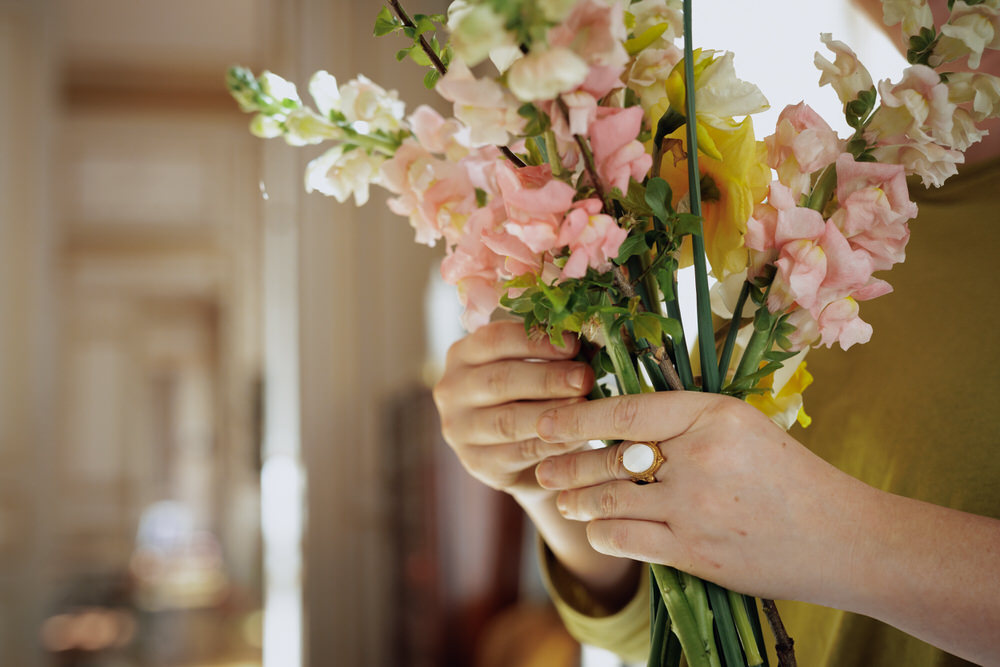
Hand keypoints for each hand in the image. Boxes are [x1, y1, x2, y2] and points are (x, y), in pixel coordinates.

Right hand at [432, 321, 594, 497]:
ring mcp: (459, 430)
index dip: (535, 341)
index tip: (573, 344)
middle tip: (584, 378)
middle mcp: (450, 390)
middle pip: (500, 380)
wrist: (524, 453)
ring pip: (507, 420)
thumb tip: (586, 337)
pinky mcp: (476, 463)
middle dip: (547, 378)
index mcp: (462, 355)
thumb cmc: (532, 395)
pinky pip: (518, 453)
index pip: (494, 340)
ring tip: (585, 407)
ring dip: (550, 412)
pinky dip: (551, 444)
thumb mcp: (531, 365)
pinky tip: (577, 436)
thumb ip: (547, 351)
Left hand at [534, 391, 875, 604]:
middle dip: (568, 463)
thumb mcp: (743, 428)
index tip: (548, 420)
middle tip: (543, 466)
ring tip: (560, 498)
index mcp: (714, 414)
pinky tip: (592, 527)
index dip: (578, 417)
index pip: (627, 410)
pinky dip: (601, 532)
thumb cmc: (792, 478)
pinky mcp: (694, 551)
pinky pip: (625, 538)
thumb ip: (686, 421)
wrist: (842, 538)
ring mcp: (695, 506)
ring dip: (577, 499)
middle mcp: (700, 456)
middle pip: (612, 457)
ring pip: (611, 498)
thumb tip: (619, 421)